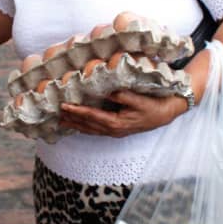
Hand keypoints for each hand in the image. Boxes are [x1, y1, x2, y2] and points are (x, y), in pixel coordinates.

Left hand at [58, 90, 187, 137]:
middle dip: (72, 120)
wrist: (166, 114)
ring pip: (91, 130)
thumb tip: (107, 92)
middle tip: (56, 114)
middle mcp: (114, 130)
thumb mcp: (140, 99)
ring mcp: (116, 132)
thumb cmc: (154, 105)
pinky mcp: (118, 130)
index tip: (65, 106)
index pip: (92, 116)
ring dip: (76, 125)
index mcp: (117, 123)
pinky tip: (78, 125)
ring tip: (61, 121)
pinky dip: (85, 127)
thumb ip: (123, 96)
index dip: (77, 111)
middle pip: (88, 125)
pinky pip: (97, 130)